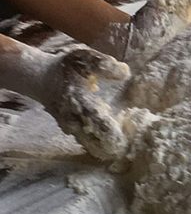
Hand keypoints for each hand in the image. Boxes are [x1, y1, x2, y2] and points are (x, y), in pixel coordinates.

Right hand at [43, 47, 130, 161]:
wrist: (41, 78)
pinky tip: (110, 150)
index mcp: (76, 98)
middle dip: (107, 145)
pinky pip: (84, 140)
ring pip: (87, 141)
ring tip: (120, 154)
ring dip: (102, 147)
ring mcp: (70, 125)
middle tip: (125, 152)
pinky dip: (96, 145)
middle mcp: (72, 116)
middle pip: (90, 135)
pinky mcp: (70, 128)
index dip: (107, 129)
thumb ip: (103, 65)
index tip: (122, 139)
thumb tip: (125, 73)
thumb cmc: (67, 67)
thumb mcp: (84, 58)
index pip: (93, 117)